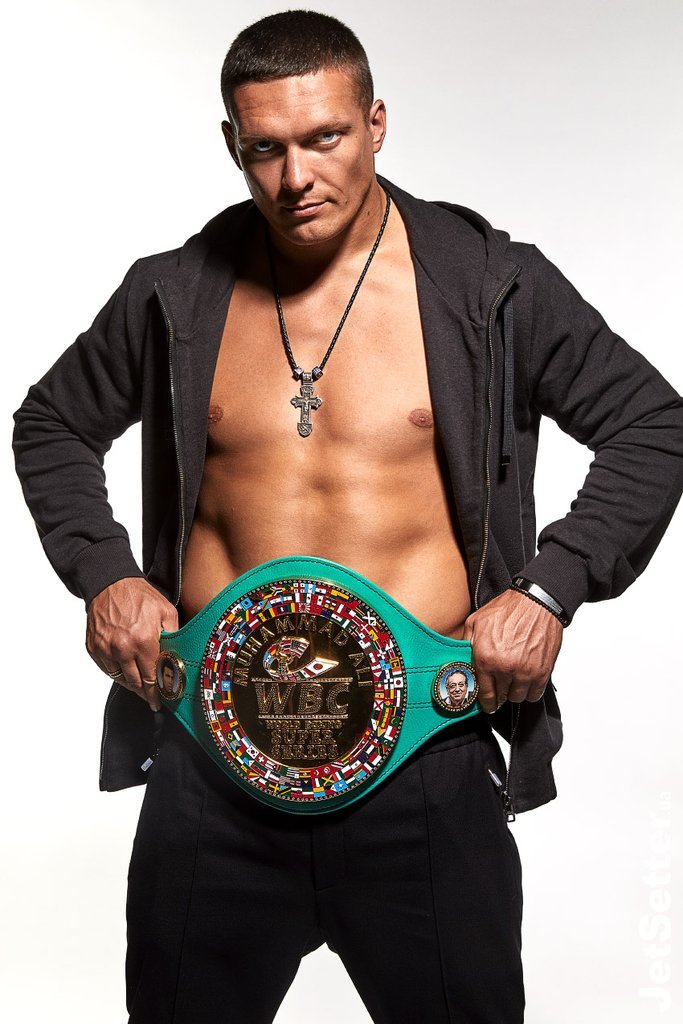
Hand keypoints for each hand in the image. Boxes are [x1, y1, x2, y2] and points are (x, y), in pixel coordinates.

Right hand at [86, 577, 178, 710]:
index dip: (158, 692)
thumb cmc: (139, 596)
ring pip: (120, 679)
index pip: (152, 677)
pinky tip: (126, 673)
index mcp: (143, 640)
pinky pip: (107, 669)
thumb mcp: (166, 611)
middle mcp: (122, 648)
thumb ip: (174, 636)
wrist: (110, 584)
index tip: (160, 701)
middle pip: (136, 683)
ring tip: (141, 688)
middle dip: (146, 694)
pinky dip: (117, 673)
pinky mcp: (94, 648)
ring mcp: (106, 649)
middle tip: (152, 699)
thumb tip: (177, 657)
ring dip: (132, 685)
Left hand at [462, 588, 562, 712]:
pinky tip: (526, 680)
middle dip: (499, 693)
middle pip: (501, 697)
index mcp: (485, 657)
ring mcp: (525, 671)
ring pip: (517, 698)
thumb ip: (466, 644)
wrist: (536, 601)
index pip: (483, 693)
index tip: (487, 704)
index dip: (485, 702)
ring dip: (514, 692)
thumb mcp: (475, 622)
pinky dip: (530, 690)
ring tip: (513, 680)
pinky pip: (535, 694)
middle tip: (500, 686)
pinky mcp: (542, 671)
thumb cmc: (507, 609)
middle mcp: (505, 667)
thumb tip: (461, 660)